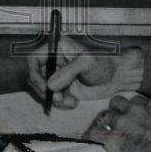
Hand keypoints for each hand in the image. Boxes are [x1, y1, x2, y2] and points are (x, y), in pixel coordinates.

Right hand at [26, 35, 143, 109]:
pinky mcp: (62, 87)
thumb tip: (50, 85)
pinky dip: (60, 103)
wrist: (116, 78)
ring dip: (54, 99)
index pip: (34, 59)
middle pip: (35, 77)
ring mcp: (57, 75)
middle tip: (59, 99)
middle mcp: (54, 60)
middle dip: (45, 91)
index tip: (44, 88)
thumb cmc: (104, 64)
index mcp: (57, 47)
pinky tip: (74, 102)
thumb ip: (68, 72)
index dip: (35, 74)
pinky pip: (53, 98)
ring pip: (43, 90)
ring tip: (71, 102)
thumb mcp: (87, 63)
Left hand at [84, 94, 150, 151]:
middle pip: (118, 102)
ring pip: (106, 115)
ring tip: (104, 130)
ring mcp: (122, 123)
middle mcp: (135, 110)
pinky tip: (88, 138)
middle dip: (117, 110)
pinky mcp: (113, 139)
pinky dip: (91, 135)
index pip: (138, 101)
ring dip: (105, 123)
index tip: (135, 115)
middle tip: (117, 121)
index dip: (135, 108)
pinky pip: (95, 133)